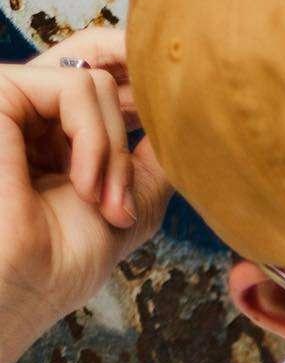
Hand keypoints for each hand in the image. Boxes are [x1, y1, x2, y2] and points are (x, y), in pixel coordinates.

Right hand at [0, 24, 171, 337]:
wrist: (24, 287)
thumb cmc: (64, 260)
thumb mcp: (132, 201)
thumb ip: (154, 154)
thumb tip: (188, 115)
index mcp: (53, 132)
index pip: (104, 78)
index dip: (139, 84)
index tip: (171, 120)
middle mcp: (30, 109)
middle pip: (107, 76)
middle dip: (128, 144)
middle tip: (119, 204)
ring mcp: (15, 99)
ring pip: (98, 82)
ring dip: (114, 152)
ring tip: (100, 203)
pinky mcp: (2, 90)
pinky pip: (77, 84)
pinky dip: (97, 139)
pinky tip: (85, 186)